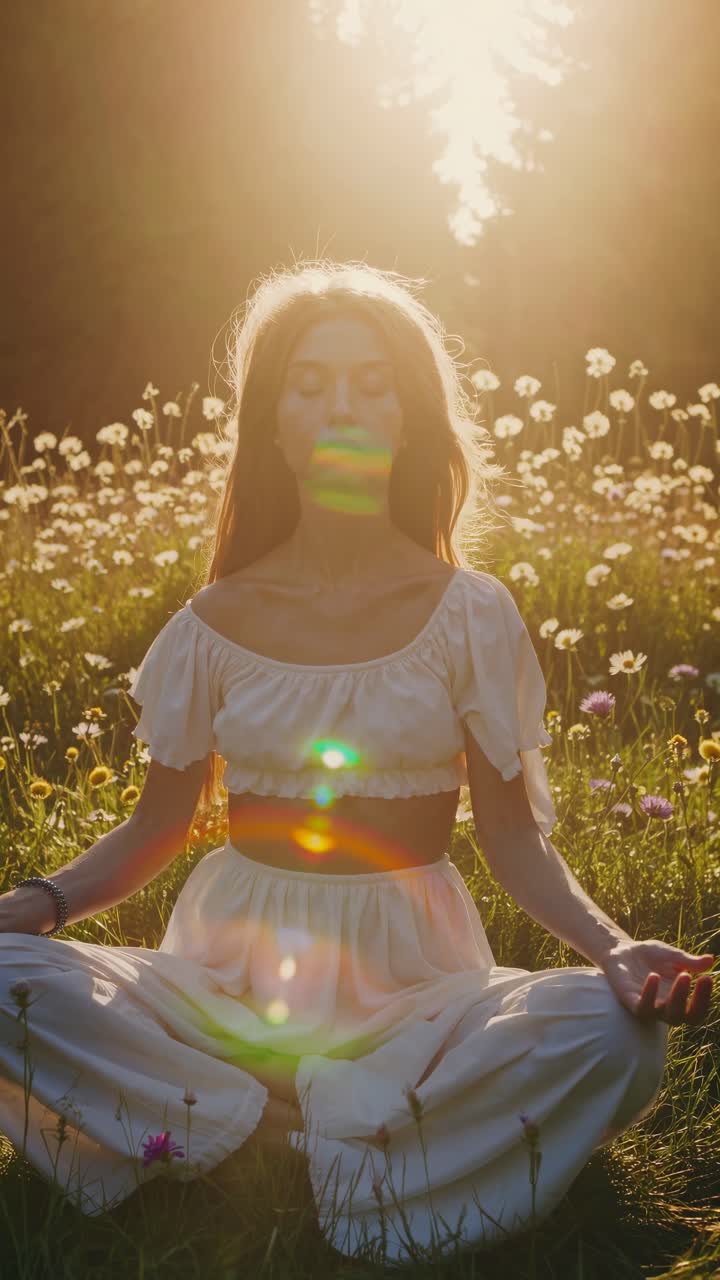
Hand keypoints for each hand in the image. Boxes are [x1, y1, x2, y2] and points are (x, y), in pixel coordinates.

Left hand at [600, 938, 714, 1025]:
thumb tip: (711, 960)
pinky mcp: (631, 1002)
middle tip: (690, 976)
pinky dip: (649, 995)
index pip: (697, 1010)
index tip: (707, 978)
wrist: (623, 950)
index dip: (704, 999)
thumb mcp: (673, 956)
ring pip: (665, 1015)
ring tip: (682, 975)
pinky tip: (654, 976)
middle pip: (684, 1017)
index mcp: (679, 1000)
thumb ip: (690, 962)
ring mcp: (648, 1007)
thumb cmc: (651, 957)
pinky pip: (642, 1007)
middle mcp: (666, 1008)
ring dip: (675, 998)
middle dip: (691, 999)